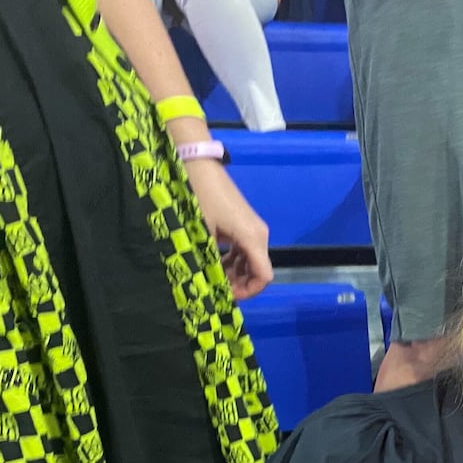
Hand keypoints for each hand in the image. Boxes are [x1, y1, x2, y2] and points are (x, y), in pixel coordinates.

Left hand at [184, 157, 272, 299]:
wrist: (199, 166)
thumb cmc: (200, 198)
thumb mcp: (202, 233)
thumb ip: (210, 260)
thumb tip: (209, 283)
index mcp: (253, 238)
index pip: (264, 276)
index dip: (249, 291)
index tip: (228, 296)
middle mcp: (259, 235)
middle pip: (258, 270)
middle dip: (240, 284)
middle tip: (217, 288)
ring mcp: (253, 229)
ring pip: (251, 261)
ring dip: (235, 273)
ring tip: (213, 275)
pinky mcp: (245, 225)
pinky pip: (245, 250)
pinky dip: (234, 261)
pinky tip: (215, 261)